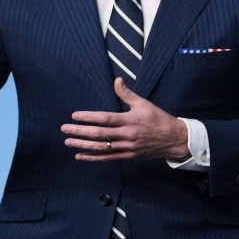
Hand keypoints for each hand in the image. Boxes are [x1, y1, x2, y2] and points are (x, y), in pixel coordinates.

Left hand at [61, 78, 189, 161]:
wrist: (173, 139)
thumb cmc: (158, 119)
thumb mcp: (144, 104)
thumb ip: (127, 94)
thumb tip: (117, 80)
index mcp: (130, 120)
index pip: (105, 118)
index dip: (88, 117)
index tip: (75, 116)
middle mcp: (127, 135)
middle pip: (99, 134)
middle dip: (80, 132)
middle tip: (64, 129)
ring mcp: (127, 147)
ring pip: (101, 148)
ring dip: (83, 146)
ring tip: (68, 143)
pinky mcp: (128, 156)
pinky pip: (108, 158)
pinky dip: (93, 158)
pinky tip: (81, 156)